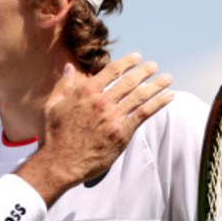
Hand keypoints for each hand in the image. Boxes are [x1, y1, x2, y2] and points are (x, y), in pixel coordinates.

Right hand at [35, 53, 172, 190]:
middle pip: (129, 81)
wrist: (60, 162)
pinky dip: (158, 103)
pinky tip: (168, 97)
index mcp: (85, 92)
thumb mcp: (53, 106)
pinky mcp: (122, 132)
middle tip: (154, 65)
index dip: (127, 62)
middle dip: (145, 71)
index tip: (137, 57)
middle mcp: (101, 101)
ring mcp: (113, 117)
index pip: (112, 71)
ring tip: (167, 79)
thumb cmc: (54, 136)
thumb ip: (63, 85)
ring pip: (140, 96)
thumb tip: (69, 67)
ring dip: (156, 85)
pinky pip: (144, 113)